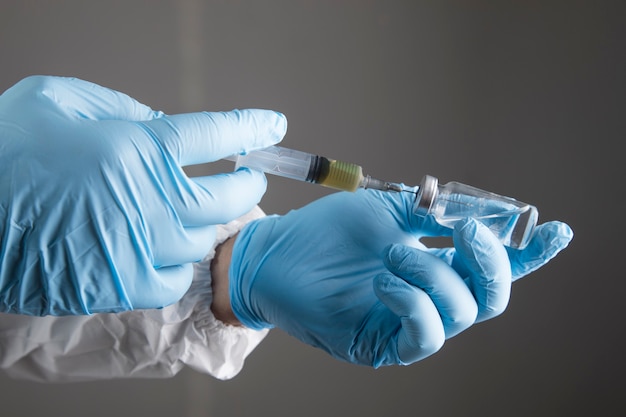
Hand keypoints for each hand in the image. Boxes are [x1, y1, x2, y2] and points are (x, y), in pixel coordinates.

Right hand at [0, 76, 286, 314]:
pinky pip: (177, 280)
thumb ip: (124, 109)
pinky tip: (170, 249)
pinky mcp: (123, 285)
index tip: (274, 125)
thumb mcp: (62, 101)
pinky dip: (180, 264)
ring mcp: (141, 247)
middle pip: (230, 195)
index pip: (219, 133)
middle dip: (247, 183)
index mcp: (140, 147)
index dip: (253, 127)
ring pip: (206, 241)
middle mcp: (152, 199)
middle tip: (248, 176)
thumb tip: (165, 126)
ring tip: (203, 212)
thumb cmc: (6, 147)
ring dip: (211, 224)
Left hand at [228, 189, 571, 366]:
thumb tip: (485, 211)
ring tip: (392, 252)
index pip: (494, 265)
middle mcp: (431, 296)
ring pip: (462, 313)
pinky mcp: (384, 345)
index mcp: (437, 263)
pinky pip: (424, 337)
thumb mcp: (388, 210)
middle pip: (492, 296)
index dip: (529, 253)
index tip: (556, 231)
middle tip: (464, 231)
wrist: (278, 253)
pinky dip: (413, 302)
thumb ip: (436, 214)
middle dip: (488, 261)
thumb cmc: (327, 231)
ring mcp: (409, 323)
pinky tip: (384, 281)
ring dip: (434, 274)